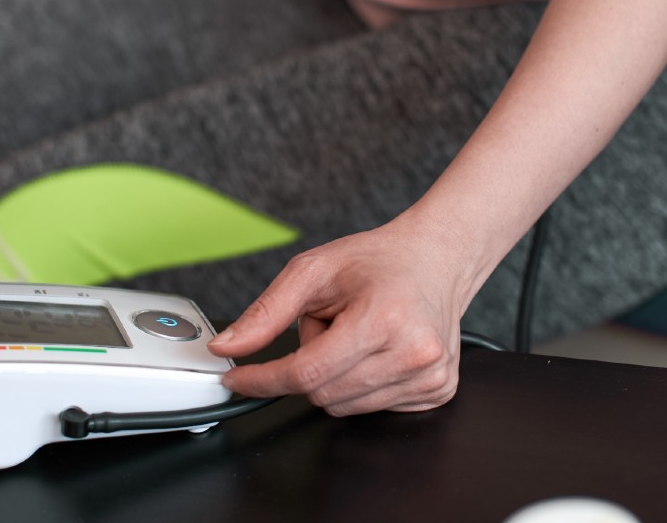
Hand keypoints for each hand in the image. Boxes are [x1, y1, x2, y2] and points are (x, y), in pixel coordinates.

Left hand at [209, 219, 475, 415]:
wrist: (438, 258)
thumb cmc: (380, 261)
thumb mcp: (315, 270)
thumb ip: (266, 312)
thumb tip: (228, 347)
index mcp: (384, 319)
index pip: (306, 373)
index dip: (263, 379)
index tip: (238, 378)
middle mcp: (414, 353)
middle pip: (322, 394)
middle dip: (309, 364)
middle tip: (330, 325)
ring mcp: (431, 376)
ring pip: (345, 406)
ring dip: (335, 376)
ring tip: (357, 335)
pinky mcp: (438, 390)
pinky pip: (373, 408)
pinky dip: (361, 384)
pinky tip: (378, 351)